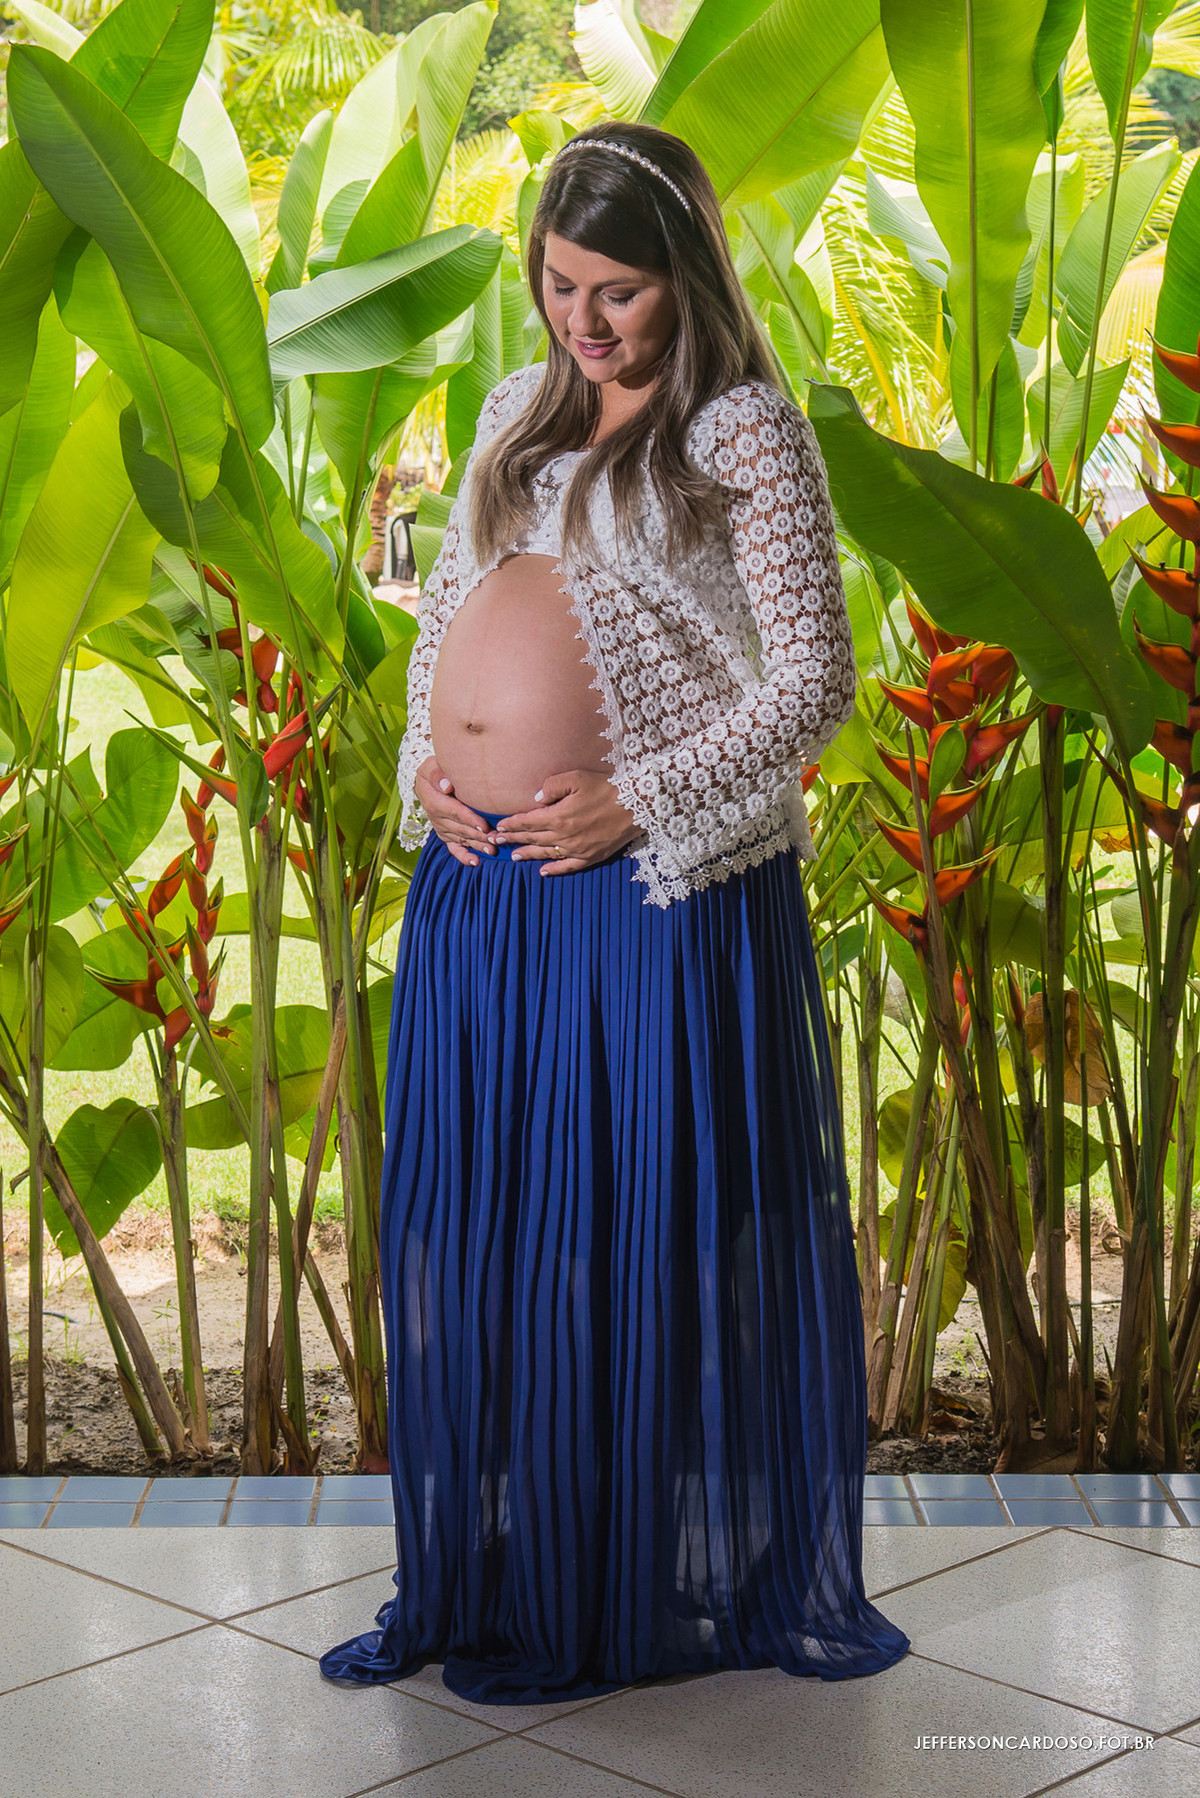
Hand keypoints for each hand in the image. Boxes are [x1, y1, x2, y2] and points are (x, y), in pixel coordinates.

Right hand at [415, 756, 494, 867]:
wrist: (430, 781)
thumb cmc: (435, 770)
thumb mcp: (431, 766)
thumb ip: (437, 774)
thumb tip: (446, 785)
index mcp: (435, 802)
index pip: (454, 812)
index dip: (470, 820)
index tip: (484, 826)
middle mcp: (438, 818)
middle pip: (461, 828)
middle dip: (479, 836)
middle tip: (497, 840)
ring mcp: (443, 829)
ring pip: (462, 839)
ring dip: (477, 846)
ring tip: (493, 850)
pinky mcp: (447, 835)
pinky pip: (454, 848)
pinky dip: (464, 856)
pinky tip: (476, 862)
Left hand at [493, 769, 639, 875]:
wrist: (636, 806)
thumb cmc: (606, 788)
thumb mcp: (577, 777)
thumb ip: (552, 786)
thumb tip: (536, 799)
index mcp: (558, 817)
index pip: (527, 822)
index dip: (511, 825)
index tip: (499, 827)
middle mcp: (564, 836)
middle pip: (533, 838)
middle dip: (513, 839)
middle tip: (497, 842)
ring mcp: (577, 849)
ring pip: (546, 854)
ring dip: (528, 854)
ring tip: (513, 856)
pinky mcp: (591, 857)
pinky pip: (568, 867)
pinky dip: (554, 870)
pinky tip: (543, 872)